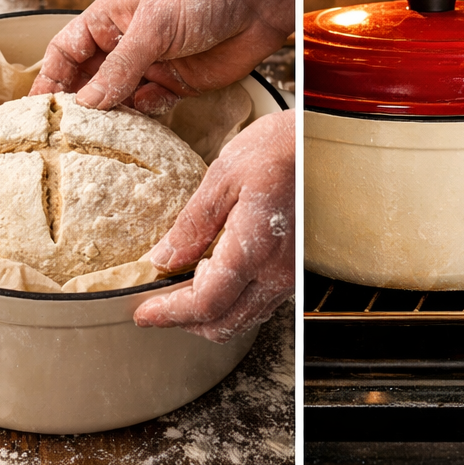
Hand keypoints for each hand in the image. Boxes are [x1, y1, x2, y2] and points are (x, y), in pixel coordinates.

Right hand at [31, 0, 294, 113]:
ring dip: (108, 117)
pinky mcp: (179, 84)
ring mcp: (153, 65)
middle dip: (76, 104)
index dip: (50, 77)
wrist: (259, 0)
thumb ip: (121, 67)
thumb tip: (88, 103)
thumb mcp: (153, 27)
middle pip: (89, 78)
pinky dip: (140, 120)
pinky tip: (132, 133)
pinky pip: (150, 107)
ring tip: (93, 141)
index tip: (36, 109)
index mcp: (110, 18)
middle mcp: (127, 43)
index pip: (67, 50)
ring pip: (119, 97)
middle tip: (60, 135)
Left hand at [134, 111, 294, 342]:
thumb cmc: (280, 148)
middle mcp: (278, 271)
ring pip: (244, 317)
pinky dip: (231, 301)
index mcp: (255, 249)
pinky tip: (215, 275)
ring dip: (210, 314)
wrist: (319, 140)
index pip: (206, 304)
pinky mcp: (295, 266)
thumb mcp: (223, 178)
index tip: (144, 313)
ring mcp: (290, 272)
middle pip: (225, 324)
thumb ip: (191, 226)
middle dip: (186, 322)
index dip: (170, 314)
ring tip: (182, 289)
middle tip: (156, 307)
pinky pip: (261, 300)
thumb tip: (163, 259)